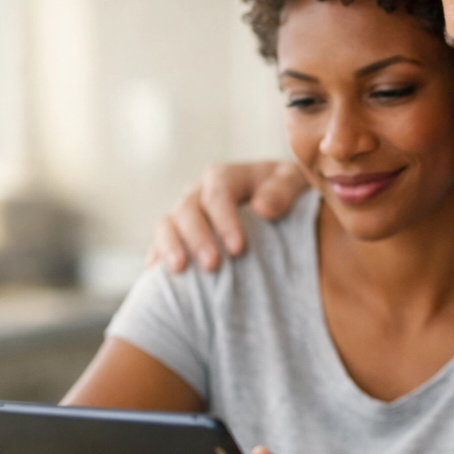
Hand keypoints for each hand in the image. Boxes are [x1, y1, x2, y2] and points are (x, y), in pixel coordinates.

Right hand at [147, 161, 307, 273]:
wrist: (283, 208)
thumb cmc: (291, 196)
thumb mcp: (297, 184)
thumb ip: (284, 191)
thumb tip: (262, 208)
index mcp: (229, 177)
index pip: (219, 190)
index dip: (225, 218)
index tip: (238, 248)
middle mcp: (201, 192)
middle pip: (188, 208)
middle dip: (198, 237)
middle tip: (212, 266)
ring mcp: (187, 213)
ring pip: (168, 223)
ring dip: (171, 246)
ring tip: (179, 270)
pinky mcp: (179, 235)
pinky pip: (160, 242)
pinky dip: (157, 256)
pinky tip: (156, 276)